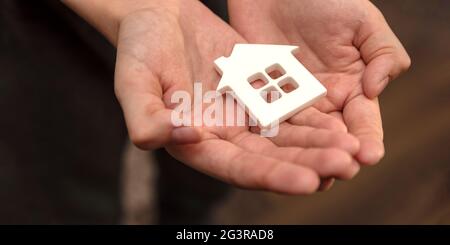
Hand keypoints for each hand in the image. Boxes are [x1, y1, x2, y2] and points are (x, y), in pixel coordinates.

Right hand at [65, 0, 360, 193]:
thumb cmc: (139, 46)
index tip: (308, 182)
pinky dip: (314, 117)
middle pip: (270, 158)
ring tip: (352, 149)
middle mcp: (222, 136)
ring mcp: (242, 115)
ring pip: (286, 137)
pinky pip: (289, 109)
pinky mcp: (257, 92)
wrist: (158, 14)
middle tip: (344, 166)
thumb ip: (145, 116)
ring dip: (319, 145)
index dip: (271, 177)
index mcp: (193, 143)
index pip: (236, 168)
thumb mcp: (133, 80)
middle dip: (307, 164)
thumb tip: (176, 139)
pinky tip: (341, 122)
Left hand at [229, 0, 410, 164]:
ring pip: (298, 137)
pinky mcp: (261, 99)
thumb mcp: (362, 21)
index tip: (368, 155)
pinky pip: (266, 121)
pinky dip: (269, 139)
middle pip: (330, 138)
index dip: (367, 138)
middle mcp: (321, 102)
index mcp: (351, 87)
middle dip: (334, 156)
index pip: (363, 121)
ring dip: (303, 157)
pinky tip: (272, 156)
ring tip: (309, 175)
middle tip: (338, 172)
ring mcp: (290, 103)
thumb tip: (376, 89)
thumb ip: (382, 53)